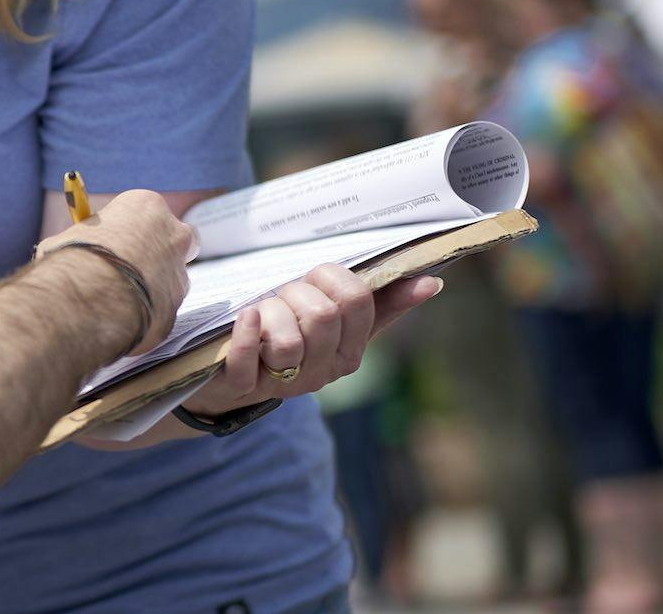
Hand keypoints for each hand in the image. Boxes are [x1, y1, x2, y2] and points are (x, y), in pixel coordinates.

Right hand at [35, 189, 195, 353]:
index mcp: (148, 207)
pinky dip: (142, 317)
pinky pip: (159, 313)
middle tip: (128, 266)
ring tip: (113, 300)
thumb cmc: (74, 259)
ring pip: (169, 281)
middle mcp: (173, 236)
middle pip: (175, 241)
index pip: (146, 212)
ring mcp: (178, 276)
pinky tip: (116, 321)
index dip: (129, 229)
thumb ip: (88, 242)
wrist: (85, 302)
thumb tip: (76, 254)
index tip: (112, 241)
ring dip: (149, 289)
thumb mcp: (71, 237)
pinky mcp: (175, 311)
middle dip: (157, 253)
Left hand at [183, 264, 442, 415]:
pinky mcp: (241, 385)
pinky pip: (248, 358)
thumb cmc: (288, 336)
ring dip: (269, 313)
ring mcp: (283, 383)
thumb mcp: (337, 322)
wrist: (230, 379)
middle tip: (283, 297)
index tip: (314, 278)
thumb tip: (432, 282)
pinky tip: (246, 315)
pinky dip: (246, 332)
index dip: (332, 277)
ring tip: (261, 314)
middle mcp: (322, 372)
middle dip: (297, 292)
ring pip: (287, 341)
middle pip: (322, 316)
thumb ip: (383, 303)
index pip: (358, 300)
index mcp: (350, 352)